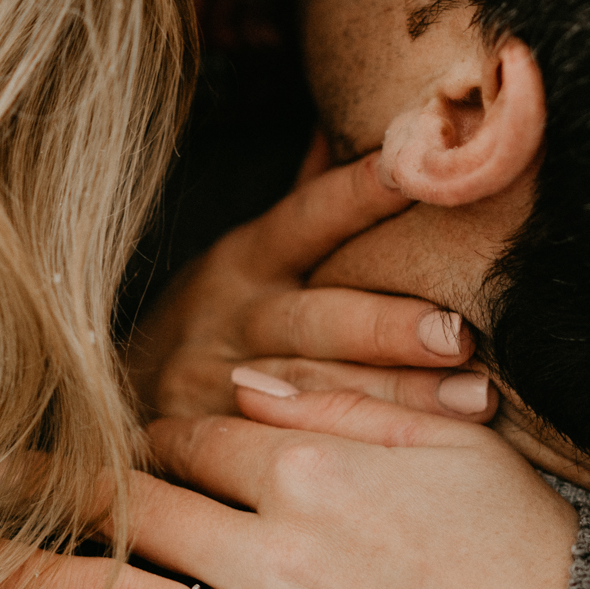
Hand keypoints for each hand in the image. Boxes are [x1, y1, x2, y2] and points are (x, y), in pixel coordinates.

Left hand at [0, 386, 576, 588]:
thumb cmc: (524, 555)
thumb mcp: (448, 445)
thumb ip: (339, 401)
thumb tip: (243, 381)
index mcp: (310, 474)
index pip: (191, 439)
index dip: (145, 434)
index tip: (105, 431)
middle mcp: (270, 558)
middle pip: (135, 507)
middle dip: (52, 483)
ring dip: (22, 576)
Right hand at [127, 151, 497, 422]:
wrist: (114, 401)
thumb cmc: (215, 320)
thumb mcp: (248, 255)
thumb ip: (308, 203)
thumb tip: (349, 124)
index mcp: (247, 258)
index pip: (308, 217)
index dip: (358, 193)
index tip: (414, 170)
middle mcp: (234, 317)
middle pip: (315, 319)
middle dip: (388, 328)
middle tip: (461, 333)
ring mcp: (221, 386)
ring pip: (313, 394)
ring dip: (397, 400)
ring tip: (475, 400)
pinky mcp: (217, 449)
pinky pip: (294, 453)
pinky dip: (357, 457)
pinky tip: (419, 463)